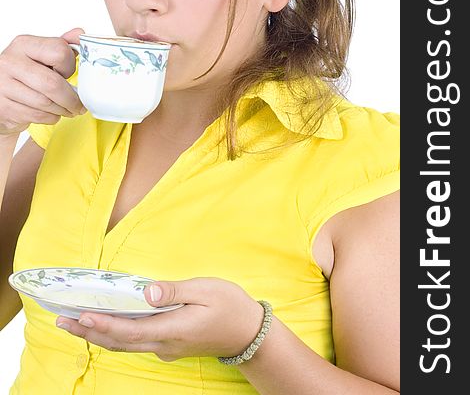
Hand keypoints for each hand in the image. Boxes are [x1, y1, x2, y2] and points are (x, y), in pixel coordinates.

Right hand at [0, 28, 85, 135]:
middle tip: (79, 105)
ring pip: (46, 103)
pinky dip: (50, 117)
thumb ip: (60, 45)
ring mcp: (3, 86)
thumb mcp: (41, 56)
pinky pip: (37, 116)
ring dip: (62, 109)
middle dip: (71, 98)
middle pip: (53, 83)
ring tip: (67, 109)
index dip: (70, 66)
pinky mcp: (3, 108)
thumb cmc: (24, 75)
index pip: (59, 51)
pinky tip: (51, 113)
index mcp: (23, 45)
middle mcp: (10, 62)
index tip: (69, 74)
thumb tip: (79, 34)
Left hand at [56, 277, 264, 361]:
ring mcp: (166, 348)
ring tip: (76, 323)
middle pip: (119, 341)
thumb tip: (146, 292)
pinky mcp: (169, 345)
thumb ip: (174, 291)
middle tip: (62, 320)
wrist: (249, 334)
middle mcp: (164, 344)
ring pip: (125, 345)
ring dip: (99, 335)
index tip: (81, 316)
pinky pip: (136, 342)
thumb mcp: (206, 290)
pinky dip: (115, 335)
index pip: (129, 330)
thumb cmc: (230, 307)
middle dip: (89, 332)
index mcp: (172, 330)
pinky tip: (107, 325)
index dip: (102, 325)